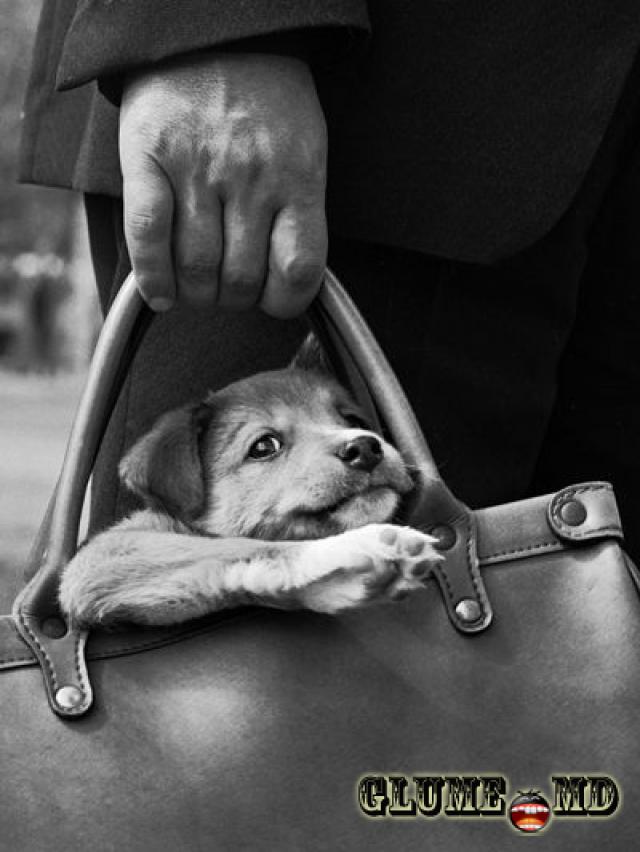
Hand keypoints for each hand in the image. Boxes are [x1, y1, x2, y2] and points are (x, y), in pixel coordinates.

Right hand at [119, 52, 327, 316]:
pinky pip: (147, 234)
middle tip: (226, 289)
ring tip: (195, 286)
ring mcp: (197, 166)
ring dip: (195, 294)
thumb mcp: (305, 152)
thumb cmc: (268, 102)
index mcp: (298, 178)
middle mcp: (250, 177)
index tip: (272, 300)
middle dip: (233, 299)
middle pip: (240, 280)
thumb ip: (299, 214)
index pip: (298, 271)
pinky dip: (152, 276)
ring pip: (196, 268)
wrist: (215, 31)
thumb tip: (286, 282)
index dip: (284, 303)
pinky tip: (159, 294)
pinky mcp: (148, 155)